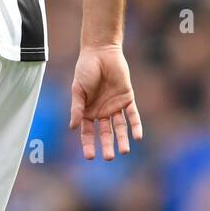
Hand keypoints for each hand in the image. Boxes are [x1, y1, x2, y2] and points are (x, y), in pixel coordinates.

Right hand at [69, 44, 142, 160]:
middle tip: (108, 157)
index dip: (88, 145)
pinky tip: (137, 136)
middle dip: (107, 145)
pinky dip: (135, 125)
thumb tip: (72, 127)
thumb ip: (77, 108)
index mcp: (88, 112)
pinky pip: (132, 115)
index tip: (90, 157)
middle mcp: (102, 112)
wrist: (101, 53)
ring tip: (124, 152)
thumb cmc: (86, 70)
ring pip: (120, 127)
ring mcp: (115, 106)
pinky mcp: (127, 98)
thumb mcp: (78, 90)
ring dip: (122, 139)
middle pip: (105, 133)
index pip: (88, 133)